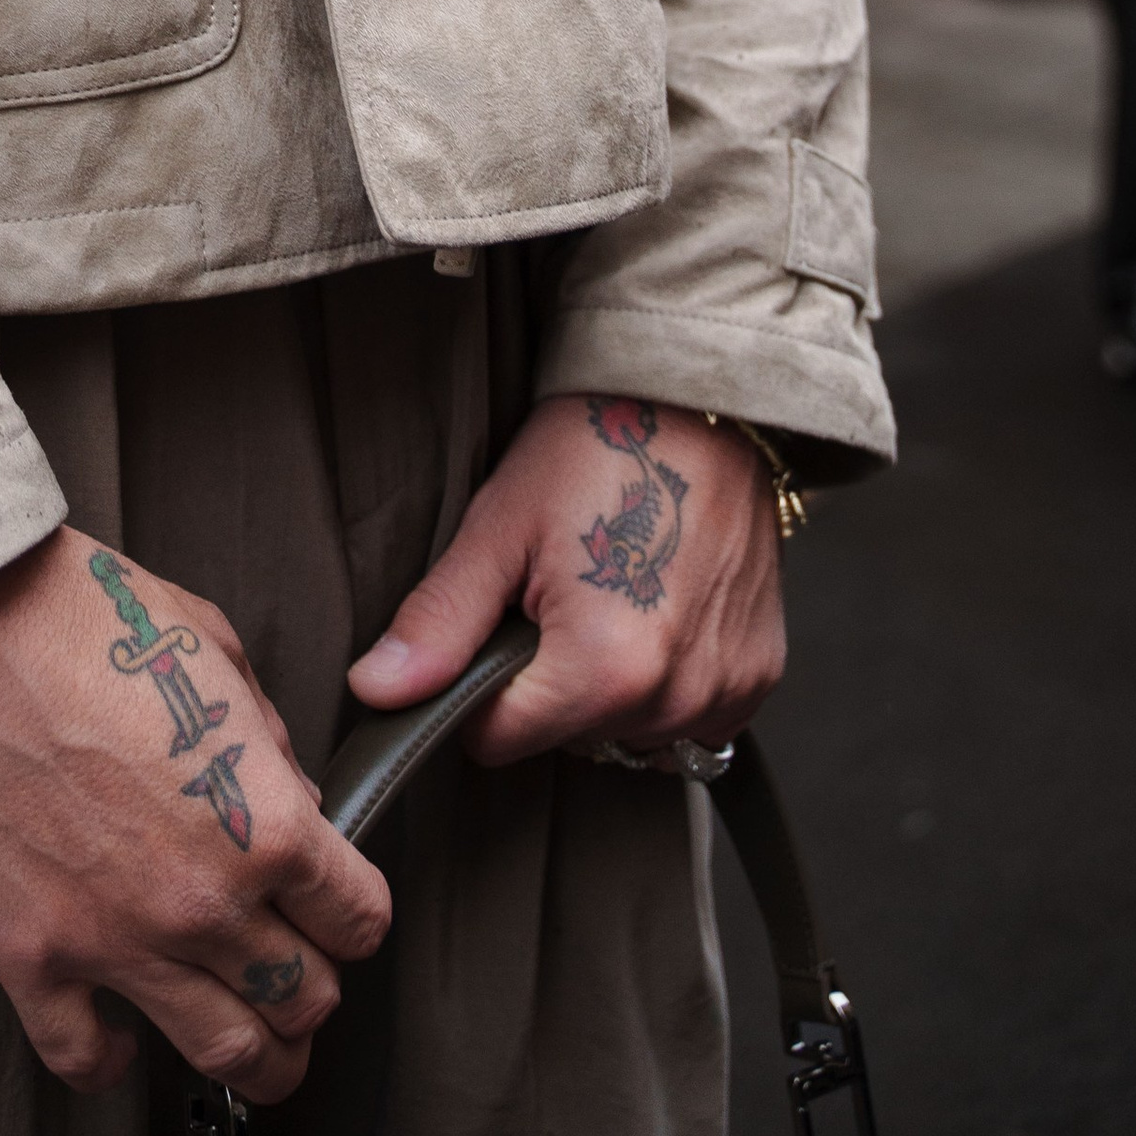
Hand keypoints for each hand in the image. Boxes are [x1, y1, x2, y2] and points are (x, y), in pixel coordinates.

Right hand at [0, 524, 390, 1103]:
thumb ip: (265, 739)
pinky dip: (108, 1062)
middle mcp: (204, 899)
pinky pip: (84, 1059)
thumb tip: (291, 798)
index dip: (353, 916)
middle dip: (310, 991)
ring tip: (251, 1052)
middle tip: (293, 979)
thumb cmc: (79, 616)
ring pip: (223, 1055)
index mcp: (265, 821)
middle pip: (303, 1001)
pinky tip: (116, 1039)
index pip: (358, 920)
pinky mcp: (29, 957)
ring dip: (252, 1060)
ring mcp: (113, 939)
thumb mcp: (211, 649)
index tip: (335, 914)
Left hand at [345, 396, 783, 763]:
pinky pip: (689, 720)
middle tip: (558, 590)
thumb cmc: (597, 445)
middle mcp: (674, 699)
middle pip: (566, 740)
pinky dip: (665, 682)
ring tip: (613, 595)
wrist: (704, 395)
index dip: (480, 686)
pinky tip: (658, 611)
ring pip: (626, 734)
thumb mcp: (500, 524)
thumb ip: (440, 621)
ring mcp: (726, 692)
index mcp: (603, 670)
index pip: (498, 740)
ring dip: (608, 689)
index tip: (501, 620)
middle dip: (547, 683)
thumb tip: (376, 691)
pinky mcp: (759, 677)